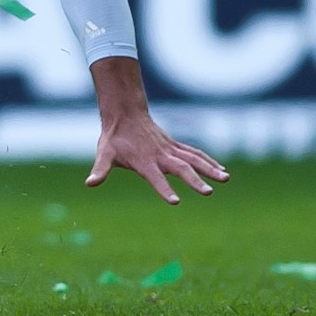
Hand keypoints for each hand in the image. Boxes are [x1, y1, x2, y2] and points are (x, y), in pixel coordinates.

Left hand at [86, 113, 227, 203]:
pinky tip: (221, 170)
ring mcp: (170, 149)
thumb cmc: (114, 138)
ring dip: (209, 169)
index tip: (176, 201)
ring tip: (225, 179)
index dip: (164, 189)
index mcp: (143, 161)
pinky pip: (194, 153)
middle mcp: (160, 155)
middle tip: (208, 193)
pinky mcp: (175, 146)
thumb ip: (100, 169)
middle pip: (180, 168)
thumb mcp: (104, 153)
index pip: (155, 178)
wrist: (125, 114)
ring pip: (193, 159)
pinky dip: (208, 161)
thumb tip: (89, 183)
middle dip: (194, 181)